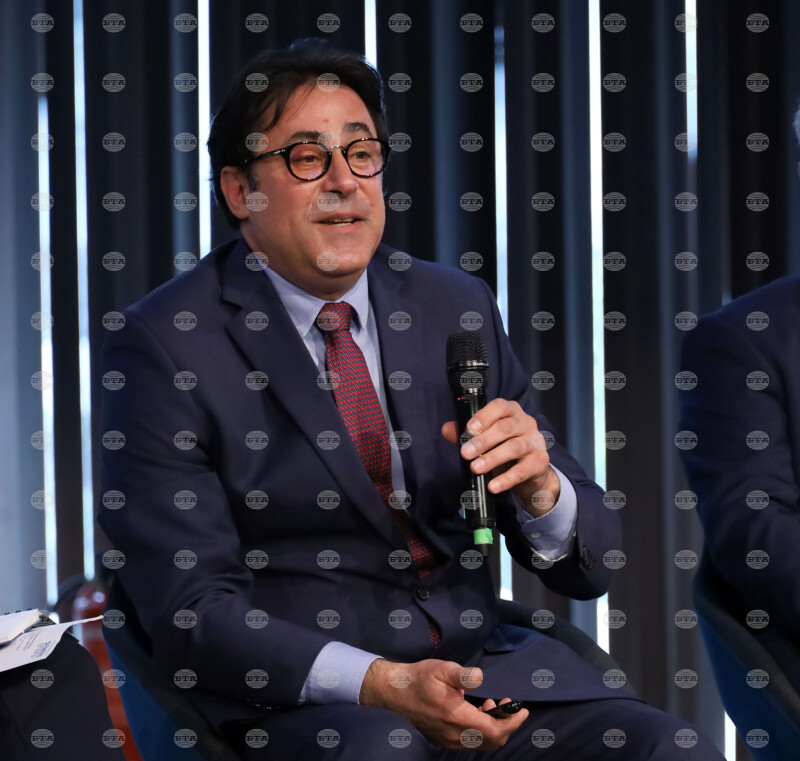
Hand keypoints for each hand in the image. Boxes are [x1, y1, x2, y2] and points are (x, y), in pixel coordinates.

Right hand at [359, 658, 528, 749]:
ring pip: (482, 743)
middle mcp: (455, 735)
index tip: (522, 709)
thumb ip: (463, 675)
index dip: (513, 722)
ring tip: (492, 705)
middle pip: (492, 741)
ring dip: (494, 728)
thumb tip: (480, 677)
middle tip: (508, 705)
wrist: (395, 692)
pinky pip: (471, 742)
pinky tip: (477, 711)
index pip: (495, 730)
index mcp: (457, 718)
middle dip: (506, 725)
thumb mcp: (442, 669)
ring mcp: (449, 741)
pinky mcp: (444, 740)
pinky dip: (482, 731)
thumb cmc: (420, 678)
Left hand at [441, 399, 560, 516]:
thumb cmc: (504, 448)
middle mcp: (526, 422)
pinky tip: (493, 486)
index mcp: (511, 412)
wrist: (531, 471)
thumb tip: (447, 429)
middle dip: (483, 441)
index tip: (469, 429)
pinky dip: (506, 479)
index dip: (484, 416)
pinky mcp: (540, 461)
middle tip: (466, 454)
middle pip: (505, 427)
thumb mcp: (485, 440)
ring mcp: (535, 441)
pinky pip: (523, 470)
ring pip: (514, 447)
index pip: (500, 406)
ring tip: (476, 469)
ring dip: (492, 458)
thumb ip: (465, 434)